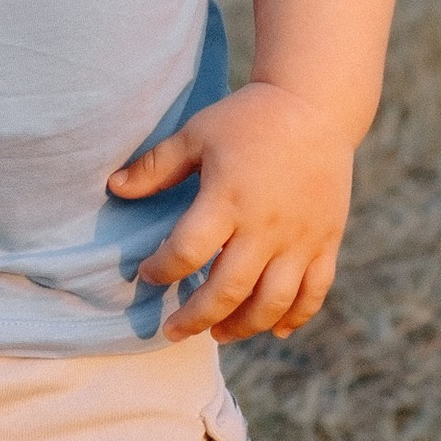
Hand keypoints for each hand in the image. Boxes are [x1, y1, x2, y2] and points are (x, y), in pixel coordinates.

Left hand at [110, 82, 354, 341]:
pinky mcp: (326, 241)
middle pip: (227, 290)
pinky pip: (314, 292)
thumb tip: (114, 188)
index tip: (147, 274)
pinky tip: (274, 330)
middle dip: (195, 318)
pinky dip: (296, 318)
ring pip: (272, 302)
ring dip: (242, 326)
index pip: (187, 251)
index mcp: (227, 198)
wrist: (315, 106)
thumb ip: (156, 167)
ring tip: (218, 334)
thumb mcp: (197, 134)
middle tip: (172, 331)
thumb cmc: (248, 119)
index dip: (162, 270)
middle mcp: (265, 225)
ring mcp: (300, 238)